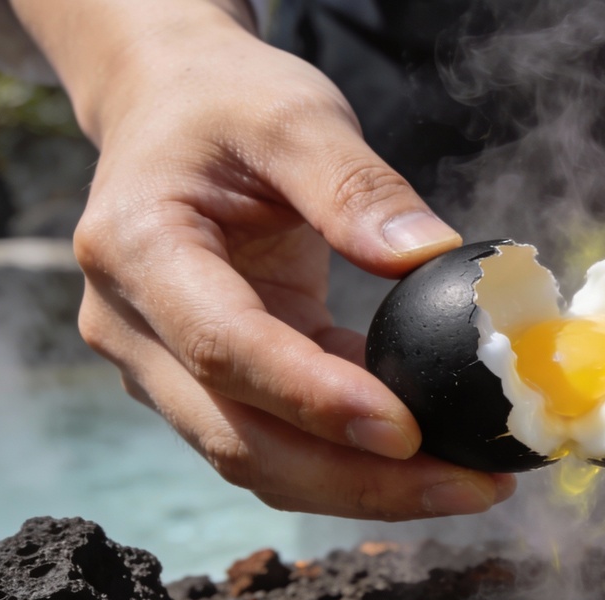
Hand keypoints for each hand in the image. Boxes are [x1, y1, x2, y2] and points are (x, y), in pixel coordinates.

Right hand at [14, 0, 513, 519]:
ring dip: (362, 487)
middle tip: (470, 491)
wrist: (169, 109)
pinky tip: (431, 456)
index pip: (226, 348)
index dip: (315, 400)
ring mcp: (163, 365)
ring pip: (259, 460)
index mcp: (138, 248)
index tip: (407, 432)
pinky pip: (280, 439)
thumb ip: (355, 185)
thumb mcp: (293, 115)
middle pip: (241, 438)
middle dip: (358, 480)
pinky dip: (353, 459)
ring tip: (467, 486)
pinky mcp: (210, 379)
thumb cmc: (226, 103)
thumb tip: (429, 257)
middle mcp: (134, 326)